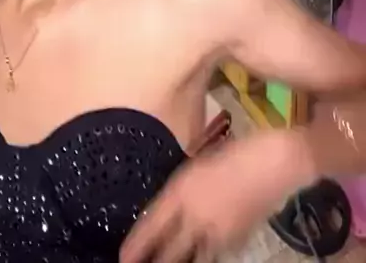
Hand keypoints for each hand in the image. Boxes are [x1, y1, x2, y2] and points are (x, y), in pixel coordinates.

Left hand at [120, 131, 313, 262]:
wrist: (280, 161)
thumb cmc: (240, 150)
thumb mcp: (202, 162)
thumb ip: (184, 188)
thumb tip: (169, 207)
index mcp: (184, 191)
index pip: (153, 225)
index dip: (136, 245)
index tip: (123, 257)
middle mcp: (197, 216)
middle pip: (169, 252)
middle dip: (153, 261)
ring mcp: (219, 232)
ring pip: (192, 259)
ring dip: (178, 260)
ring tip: (168, 260)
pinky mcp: (238, 241)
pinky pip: (213, 254)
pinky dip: (203, 256)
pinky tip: (199, 255)